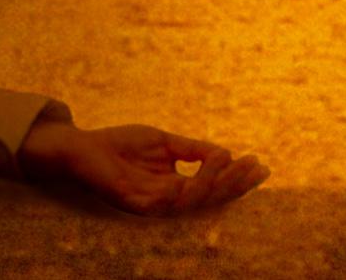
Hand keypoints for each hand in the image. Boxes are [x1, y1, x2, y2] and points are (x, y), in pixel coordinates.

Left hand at [16, 112, 263, 213]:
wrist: (83, 149)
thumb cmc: (122, 146)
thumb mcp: (164, 142)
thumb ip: (192, 149)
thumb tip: (226, 152)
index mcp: (177, 188)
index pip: (213, 187)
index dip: (237, 178)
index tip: (261, 164)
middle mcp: (167, 200)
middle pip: (208, 197)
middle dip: (233, 183)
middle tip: (254, 165)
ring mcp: (150, 203)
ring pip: (189, 201)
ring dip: (209, 181)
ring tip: (224, 158)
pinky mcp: (131, 202)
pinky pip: (157, 204)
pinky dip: (174, 193)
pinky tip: (188, 179)